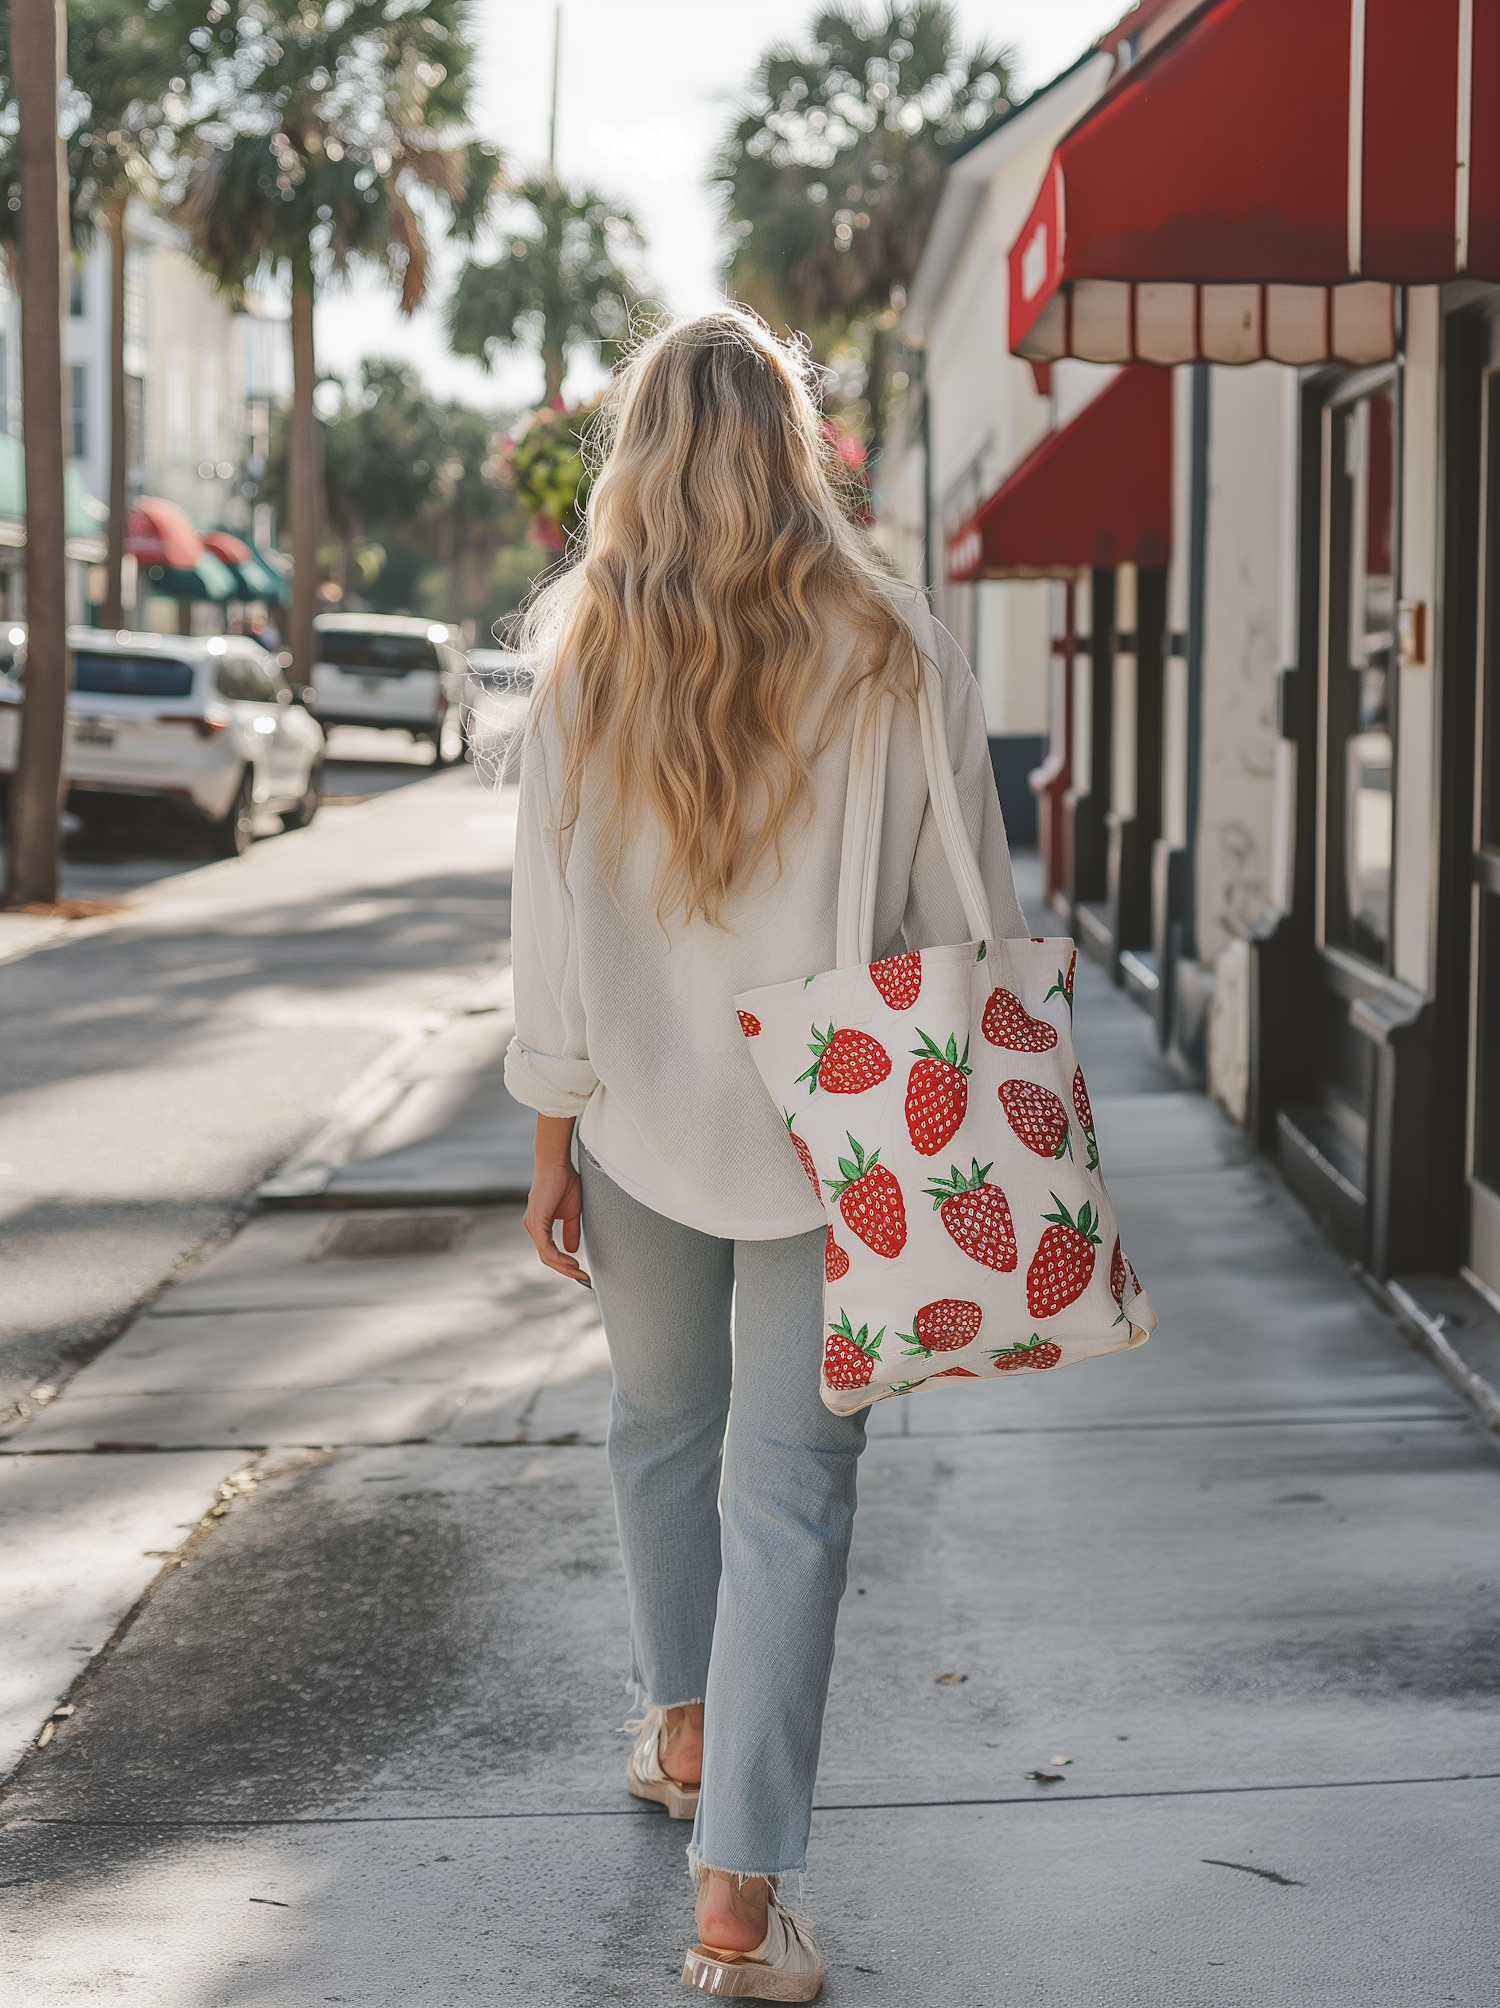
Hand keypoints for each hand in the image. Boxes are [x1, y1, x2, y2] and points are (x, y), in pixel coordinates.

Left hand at [524, 1116, 588, 1283]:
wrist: (557, 1164)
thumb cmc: (564, 1182)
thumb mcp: (572, 1213)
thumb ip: (570, 1232)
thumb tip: (572, 1250)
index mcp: (539, 1225)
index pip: (549, 1252)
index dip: (564, 1264)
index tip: (580, 1271)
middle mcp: (532, 1227)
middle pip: (547, 1258)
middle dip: (565, 1270)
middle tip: (582, 1277)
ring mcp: (532, 1225)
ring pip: (546, 1256)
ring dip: (563, 1267)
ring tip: (579, 1272)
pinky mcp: (536, 1222)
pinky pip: (546, 1247)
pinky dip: (559, 1257)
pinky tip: (571, 1261)